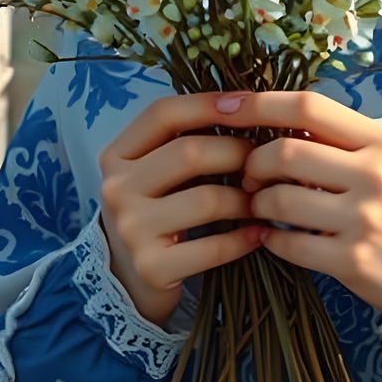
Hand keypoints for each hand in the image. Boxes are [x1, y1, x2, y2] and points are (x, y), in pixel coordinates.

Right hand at [95, 92, 268, 328]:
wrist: (127, 278)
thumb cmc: (158, 209)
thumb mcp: (156, 170)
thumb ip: (187, 137)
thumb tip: (248, 103)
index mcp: (117, 155)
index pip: (163, 113)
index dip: (209, 103)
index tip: (249, 103)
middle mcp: (116, 188)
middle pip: (189, 152)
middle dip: (238, 153)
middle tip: (264, 162)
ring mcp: (131, 229)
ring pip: (207, 199)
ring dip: (247, 199)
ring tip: (264, 200)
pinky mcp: (151, 267)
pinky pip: (214, 246)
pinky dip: (244, 238)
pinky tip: (258, 233)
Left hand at [225, 90, 381, 317]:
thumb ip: (339, 140)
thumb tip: (274, 122)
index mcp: (380, 141)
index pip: (309, 107)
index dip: (258, 104)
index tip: (225, 108)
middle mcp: (373, 174)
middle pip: (286, 152)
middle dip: (253, 163)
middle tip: (249, 175)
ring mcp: (363, 219)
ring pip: (280, 200)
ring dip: (257, 204)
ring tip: (261, 207)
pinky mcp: (352, 260)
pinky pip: (288, 244)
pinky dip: (270, 239)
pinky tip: (273, 237)